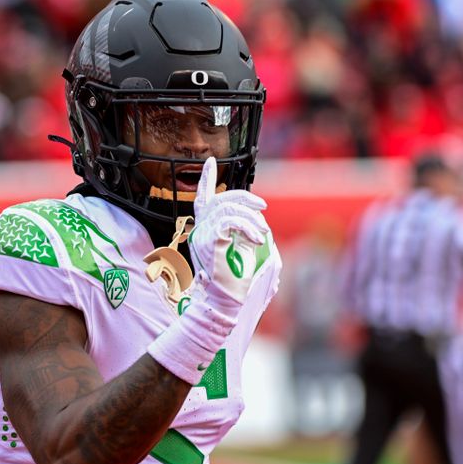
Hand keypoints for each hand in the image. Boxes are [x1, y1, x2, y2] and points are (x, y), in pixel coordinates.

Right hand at [189, 157, 268, 304]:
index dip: (206, 179)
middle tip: (262, 208)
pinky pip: (231, 220)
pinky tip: (258, 239)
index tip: (209, 162)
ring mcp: (202, 233)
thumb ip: (244, 232)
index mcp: (205, 230)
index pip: (203, 198)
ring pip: (228, 208)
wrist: (226, 301)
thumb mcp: (243, 251)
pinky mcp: (209, 238)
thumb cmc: (237, 282)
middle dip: (244, 197)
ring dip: (251, 217)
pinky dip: (249, 226)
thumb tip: (259, 222)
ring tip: (262, 233)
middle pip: (221, 199)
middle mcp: (199, 229)